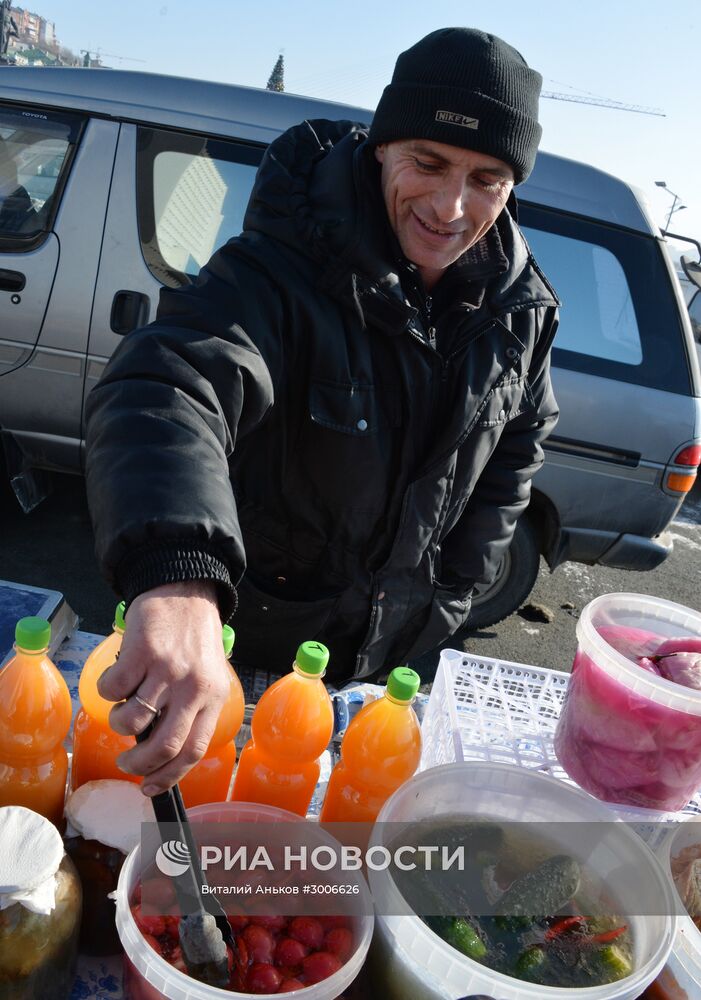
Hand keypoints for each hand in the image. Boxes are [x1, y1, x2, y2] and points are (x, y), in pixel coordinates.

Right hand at [97, 581, 229, 794]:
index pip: (193, 750)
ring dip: (117, 723)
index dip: (168, 777)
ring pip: (132, 720)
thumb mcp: (206, 676)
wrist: (184, 590)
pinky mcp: (141, 652)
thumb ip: (191, 710)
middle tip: (125, 762)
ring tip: (120, 711)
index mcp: (213, 697)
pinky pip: (112, 689)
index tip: (148, 788)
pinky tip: (116, 679)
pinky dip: (106, 691)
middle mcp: (193, 686)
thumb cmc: (192, 638)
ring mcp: (167, 669)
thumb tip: (160, 754)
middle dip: (138, 763)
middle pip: (164, 745)